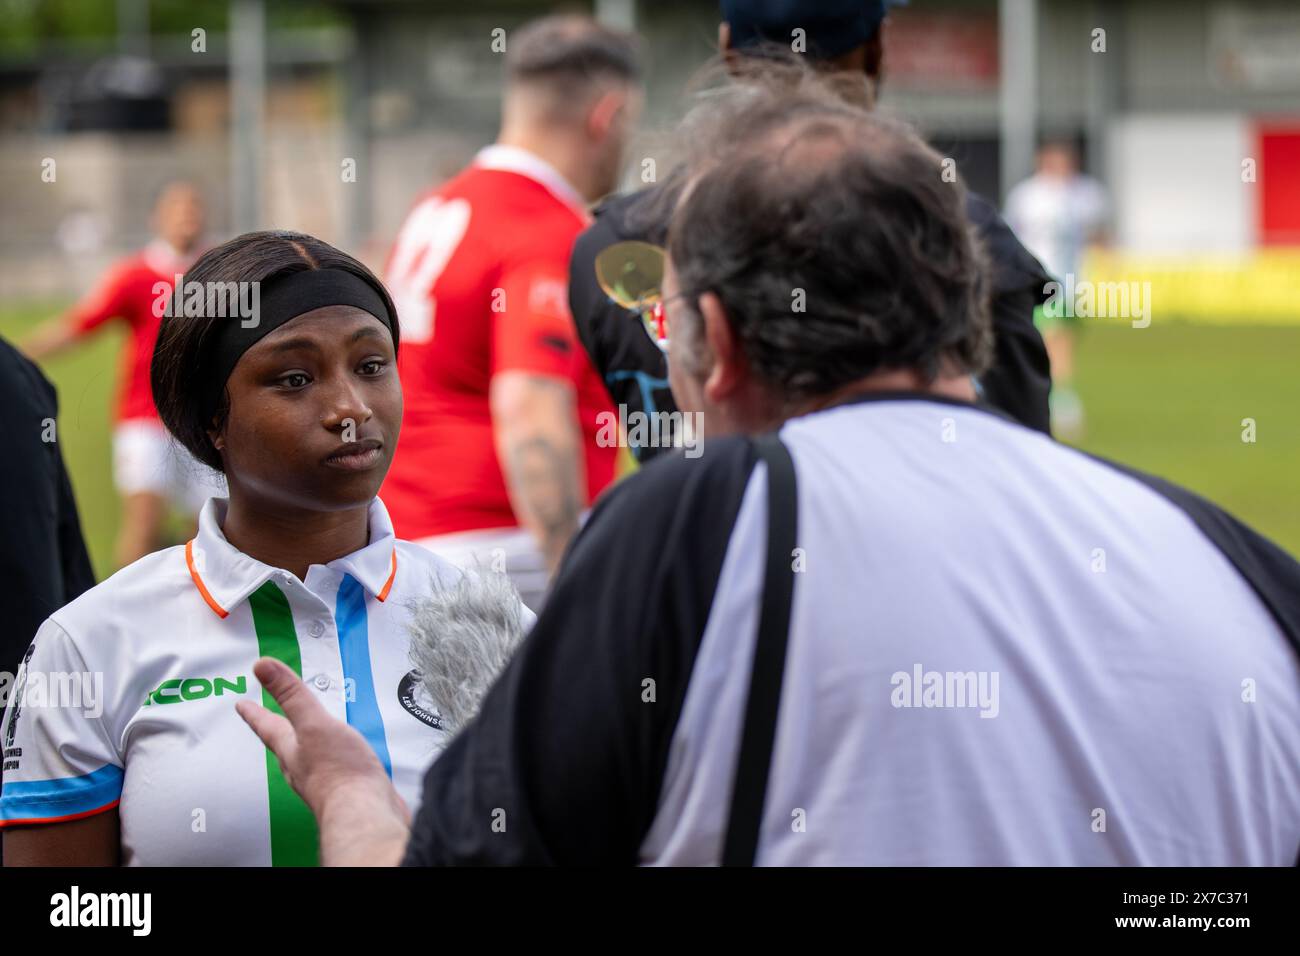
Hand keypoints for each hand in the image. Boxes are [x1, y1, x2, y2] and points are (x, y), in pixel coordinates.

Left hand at [237, 657, 411, 865]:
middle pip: (284, 743)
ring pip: (307, 756)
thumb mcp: (313, 723)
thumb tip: (263, 667)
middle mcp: (303, 765)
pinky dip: (332, 755)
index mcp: (291, 748)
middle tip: (269, 720)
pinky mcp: (345, 786)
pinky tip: (342, 756)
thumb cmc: (338, 773)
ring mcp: (323, 778)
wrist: (363, 812)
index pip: (267, 725)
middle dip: (277, 729)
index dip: (255, 712)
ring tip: (305, 735)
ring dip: (304, 743)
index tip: (242, 704)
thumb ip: (291, 695)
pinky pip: (333, 766)